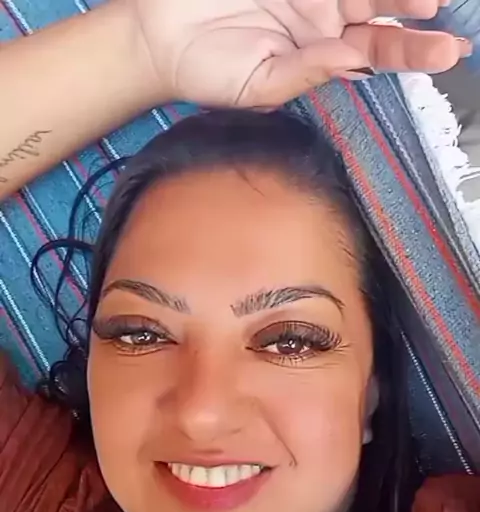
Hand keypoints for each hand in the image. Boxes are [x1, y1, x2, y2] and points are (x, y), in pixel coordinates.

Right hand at [129, 0, 470, 108]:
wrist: (158, 37)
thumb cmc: (206, 72)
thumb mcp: (258, 87)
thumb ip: (304, 75)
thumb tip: (352, 63)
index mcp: (320, 52)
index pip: (376, 51)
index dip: (412, 50)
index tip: (446, 53)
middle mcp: (321, 16)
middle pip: (379, 7)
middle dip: (411, 6)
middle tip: (436, 7)